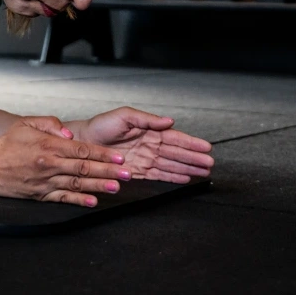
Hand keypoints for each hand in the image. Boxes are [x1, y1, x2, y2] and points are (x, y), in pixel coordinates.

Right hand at [0, 116, 132, 206]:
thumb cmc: (5, 145)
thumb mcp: (25, 124)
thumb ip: (49, 124)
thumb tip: (68, 133)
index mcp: (48, 146)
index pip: (81, 150)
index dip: (102, 155)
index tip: (118, 158)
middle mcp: (49, 165)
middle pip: (84, 169)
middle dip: (108, 172)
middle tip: (127, 175)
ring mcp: (45, 182)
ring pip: (77, 185)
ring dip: (99, 187)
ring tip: (116, 188)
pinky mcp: (40, 195)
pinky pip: (63, 199)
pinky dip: (79, 201)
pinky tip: (93, 202)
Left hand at [70, 107, 213, 183]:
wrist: (84, 142)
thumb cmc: (101, 125)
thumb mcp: (125, 115)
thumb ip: (147, 119)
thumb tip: (169, 121)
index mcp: (149, 130)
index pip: (175, 137)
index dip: (191, 143)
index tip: (206, 147)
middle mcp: (150, 145)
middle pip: (177, 153)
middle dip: (194, 158)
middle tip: (210, 163)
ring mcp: (145, 159)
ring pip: (171, 165)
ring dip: (188, 168)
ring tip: (203, 172)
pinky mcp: (138, 171)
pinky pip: (159, 175)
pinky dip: (173, 177)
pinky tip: (185, 179)